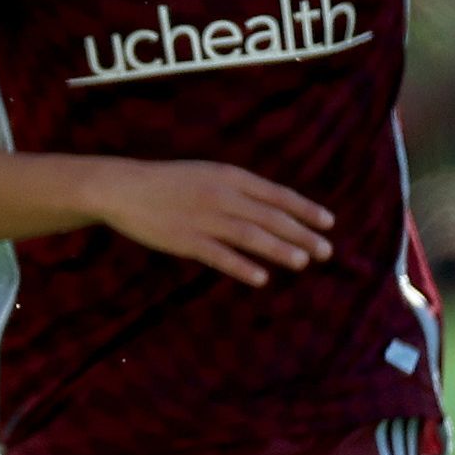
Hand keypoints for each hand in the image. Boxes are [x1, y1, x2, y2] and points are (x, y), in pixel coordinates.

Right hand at [92, 158, 335, 287]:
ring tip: (303, 263)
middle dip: (302, 234)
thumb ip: (239, 189)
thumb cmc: (170, 183)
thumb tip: (272, 207)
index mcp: (231, 177)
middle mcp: (223, 195)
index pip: (278, 194)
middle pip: (271, 216)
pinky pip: (220, 256)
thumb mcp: (210, 175)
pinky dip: (243, 267)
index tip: (329, 223)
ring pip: (251, 235)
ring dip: (280, 250)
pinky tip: (262, 279)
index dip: (305, 209)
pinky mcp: (186, 240)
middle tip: (326, 251)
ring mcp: (205, 218)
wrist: (125, 188)